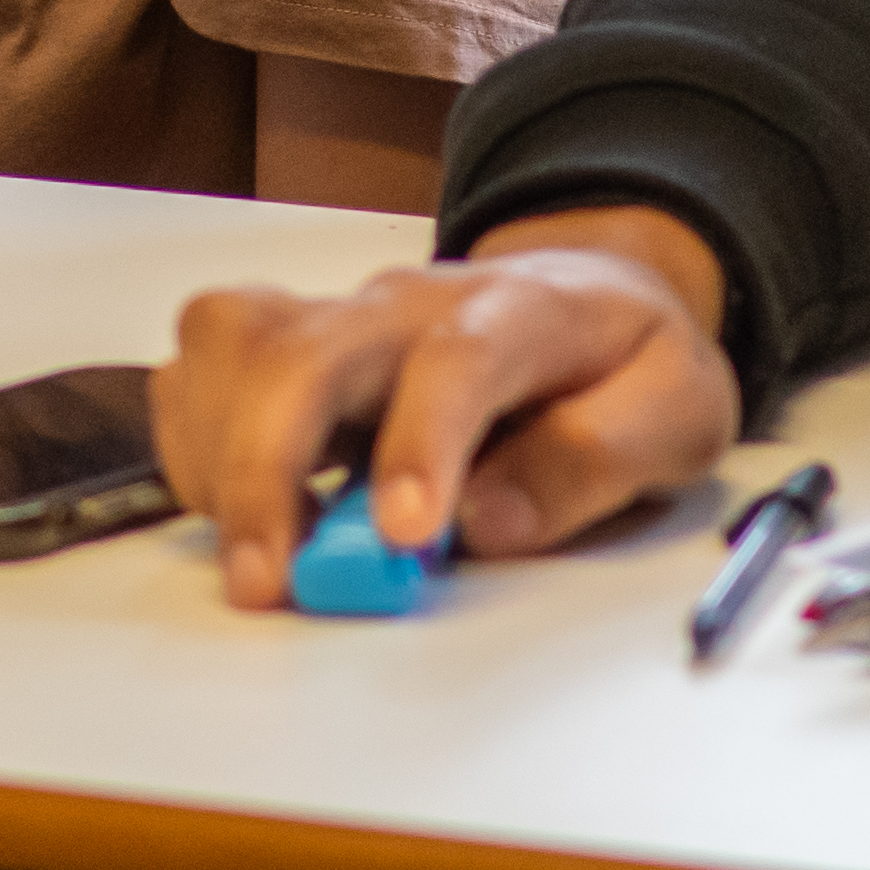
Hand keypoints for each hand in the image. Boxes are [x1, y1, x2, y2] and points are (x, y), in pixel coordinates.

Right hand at [152, 204, 737, 608]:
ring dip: (221, 457)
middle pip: (304, 350)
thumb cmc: (622, 359)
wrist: (590, 292)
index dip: (421, 445)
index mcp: (517, 313)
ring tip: (261, 553)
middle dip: (267, 468)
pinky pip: (201, 366)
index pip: (455, 360)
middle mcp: (407, 302)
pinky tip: (239, 508)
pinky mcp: (288, 338)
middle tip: (271, 578)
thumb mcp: (675, 412)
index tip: (405, 536)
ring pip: (231, 343)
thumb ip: (594, 461)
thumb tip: (492, 524)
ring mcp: (339, 314)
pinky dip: (194, 441)